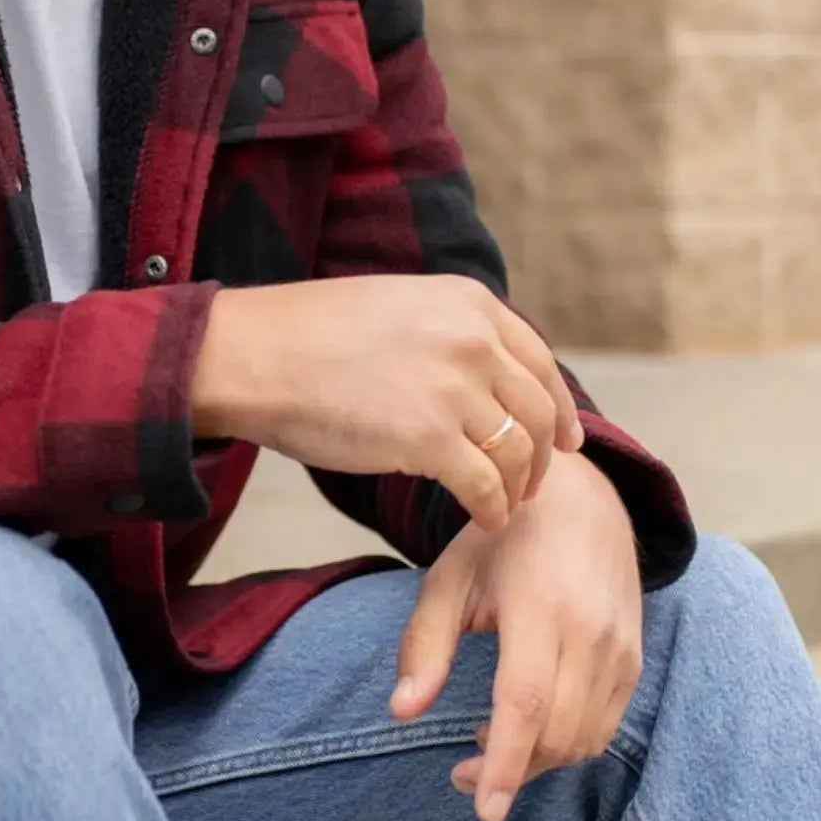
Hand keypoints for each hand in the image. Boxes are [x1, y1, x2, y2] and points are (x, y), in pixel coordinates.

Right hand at [190, 275, 584, 535]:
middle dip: (543, 456)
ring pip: (519, 453)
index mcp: (468, 302)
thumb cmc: (309, 337)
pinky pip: (487, 488)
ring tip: (501, 505)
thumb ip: (449, 332)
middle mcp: (473, 340)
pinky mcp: (431, 439)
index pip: (540, 362)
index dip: (559, 408)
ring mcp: (455, 388)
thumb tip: (485, 377)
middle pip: (539, 411)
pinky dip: (492, 510)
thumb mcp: (398, 308)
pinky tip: (481, 519)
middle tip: (532, 484)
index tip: (566, 440)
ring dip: (517, 488)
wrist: (255, 356)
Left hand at [388, 453, 643, 820]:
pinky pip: (605, 726)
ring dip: (537, 764)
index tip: (481, 806)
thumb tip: (402, 711)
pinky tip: (528, 731)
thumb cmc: (503, 539)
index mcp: (540, 605)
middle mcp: (590, 630)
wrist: (583, 501)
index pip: (525, 702)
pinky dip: (567, 745)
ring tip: (487, 750)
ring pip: (585, 738)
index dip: (504, 761)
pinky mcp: (635, 660)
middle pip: (557, 732)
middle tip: (460, 775)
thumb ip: (425, 643)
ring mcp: (621, 647)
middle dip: (510, 770)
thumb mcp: (450, 576)